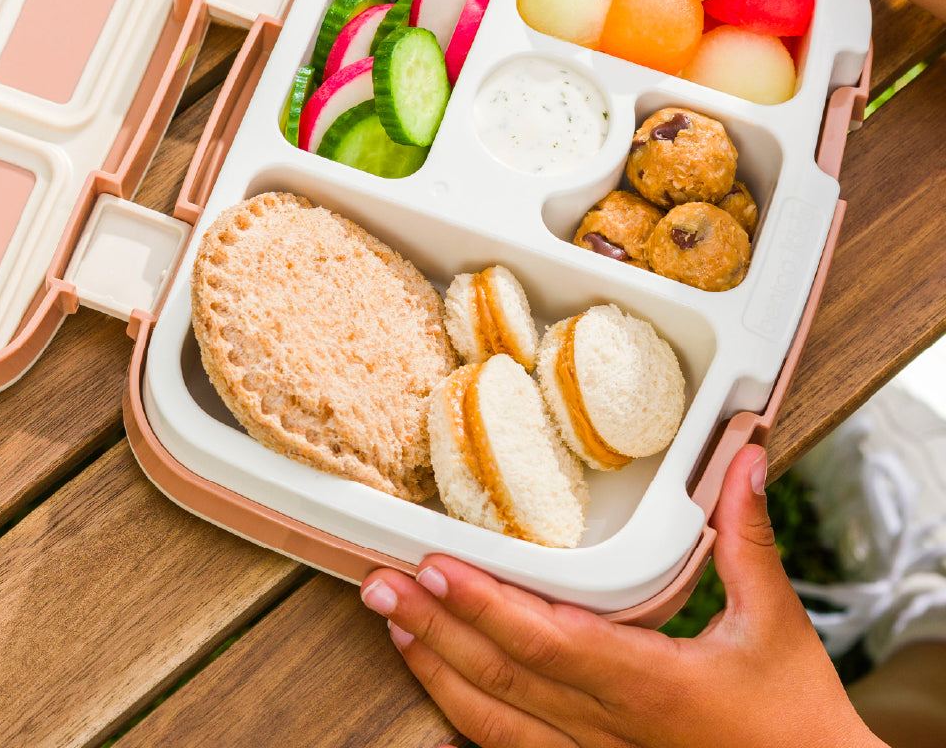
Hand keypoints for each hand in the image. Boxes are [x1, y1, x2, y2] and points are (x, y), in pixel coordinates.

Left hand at [361, 446, 883, 747]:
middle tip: (380, 584)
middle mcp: (612, 730)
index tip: (437, 566)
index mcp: (652, 686)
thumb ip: (747, 536)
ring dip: (438, 673)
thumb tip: (744, 457)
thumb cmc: (796, 721)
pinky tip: (438, 685)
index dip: (488, 607)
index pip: (552, 643)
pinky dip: (469, 716)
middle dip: (435, 629)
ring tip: (394, 624)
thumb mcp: (776, 623)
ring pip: (498, 724)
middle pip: (505, 680)